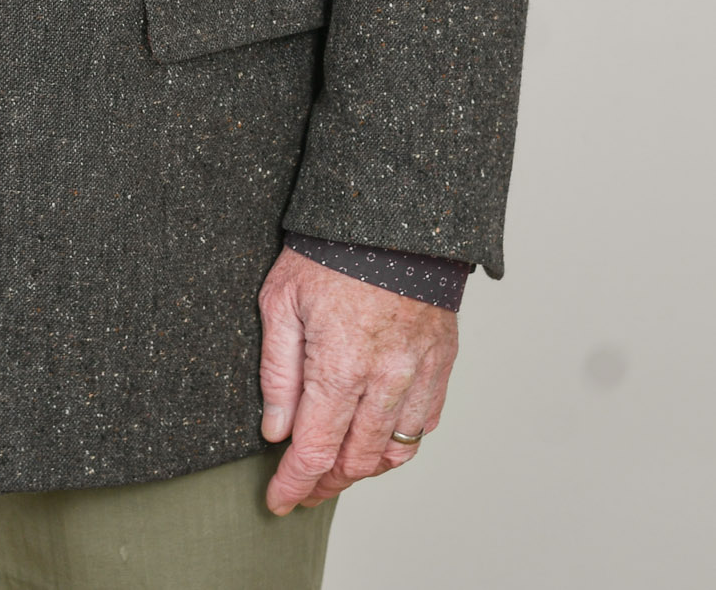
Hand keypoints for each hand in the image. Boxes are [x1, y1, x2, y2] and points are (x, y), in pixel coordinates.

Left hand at [258, 245, 456, 514]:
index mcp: (340, 365)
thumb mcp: (280, 300)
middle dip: (326, 483)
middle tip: (304, 489)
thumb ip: (277, 371)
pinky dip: (399, 442)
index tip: (279, 501)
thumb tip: (275, 430)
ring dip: (364, 469)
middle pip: (356, 460)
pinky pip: (424, 423)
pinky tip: (378, 439)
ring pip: (394, 450)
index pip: (315, 449)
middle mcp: (385, 379)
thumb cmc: (328, 250)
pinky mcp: (441, 362)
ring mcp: (419, 373)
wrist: (391, 215)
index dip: (295, 484)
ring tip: (338, 471)